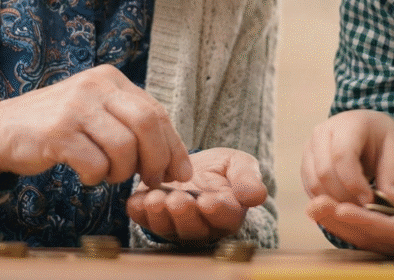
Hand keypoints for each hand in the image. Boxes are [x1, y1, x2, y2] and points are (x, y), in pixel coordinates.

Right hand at [0, 64, 192, 186]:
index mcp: (111, 80)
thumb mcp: (98, 113)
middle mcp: (95, 87)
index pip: (157, 112)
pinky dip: (95, 177)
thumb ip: (132, 128)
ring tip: (107, 174)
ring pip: (124, 147)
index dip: (174, 147)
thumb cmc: (60, 126)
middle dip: (156, 160)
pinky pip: (94, 163)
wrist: (3, 129)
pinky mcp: (57, 132)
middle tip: (149, 180)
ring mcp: (76, 107)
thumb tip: (174, 164)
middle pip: (147, 124)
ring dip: (121, 172)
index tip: (179, 174)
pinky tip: (85, 174)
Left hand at [126, 147, 267, 243]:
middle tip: (177, 200)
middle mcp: (201, 226)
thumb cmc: (220, 168)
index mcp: (228, 214)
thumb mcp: (239, 164)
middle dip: (184, 215)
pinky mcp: (152, 217)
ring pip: (167, 228)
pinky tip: (136, 201)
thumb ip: (248, 179)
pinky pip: (143, 220)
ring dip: (160, 215)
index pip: (225, 218)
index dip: (216, 211)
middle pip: (193, 228)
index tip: (208, 201)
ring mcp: (175, 224)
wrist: (191, 164)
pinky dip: (138, 212)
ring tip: (156, 199)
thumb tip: (258, 196)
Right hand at [301, 109, 393, 207]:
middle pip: (324, 172)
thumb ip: (392, 175)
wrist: (364, 127)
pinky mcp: (305, 163)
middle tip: (364, 210)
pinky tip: (345, 205)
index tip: (370, 200)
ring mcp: (309, 147)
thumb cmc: (380, 138)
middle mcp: (322, 132)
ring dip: (334, 202)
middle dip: (345, 196)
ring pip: (314, 183)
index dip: (354, 183)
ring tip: (356, 208)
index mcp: (347, 124)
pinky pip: (310, 189)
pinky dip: (326, 202)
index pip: (342, 155)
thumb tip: (389, 201)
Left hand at [305, 175, 393, 258]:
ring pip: (358, 234)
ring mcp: (393, 242)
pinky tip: (322, 206)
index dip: (364, 220)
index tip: (341, 208)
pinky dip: (340, 218)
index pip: (388, 230)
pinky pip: (359, 228)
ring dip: (334, 221)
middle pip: (366, 236)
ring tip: (312, 205)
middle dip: (339, 221)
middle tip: (314, 205)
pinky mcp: (385, 233)